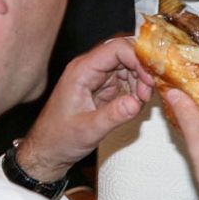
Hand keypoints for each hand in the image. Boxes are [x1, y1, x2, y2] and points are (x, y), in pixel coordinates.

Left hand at [15, 37, 153, 181]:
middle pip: (126, 54)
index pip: (116, 49)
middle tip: (147, 94)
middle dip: (142, 71)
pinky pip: (126, 81)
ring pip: (129, 67)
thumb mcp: (88, 130)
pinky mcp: (104, 88)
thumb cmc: (59, 138)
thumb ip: (113, 115)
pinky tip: (136, 104)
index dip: (137, 59)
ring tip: (141, 102)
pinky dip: (136, 90)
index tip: (149, 79)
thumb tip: (136, 102)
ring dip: (141, 82)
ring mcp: (98, 78)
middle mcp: (90, 69)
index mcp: (82, 71)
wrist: (49, 150)